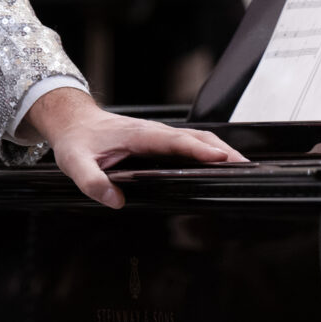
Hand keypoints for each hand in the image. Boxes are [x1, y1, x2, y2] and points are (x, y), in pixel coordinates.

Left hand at [22, 87, 244, 208]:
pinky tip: (219, 164)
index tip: (223, 157)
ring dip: (219, 149)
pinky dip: (208, 150)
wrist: (74, 122)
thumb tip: (115, 199)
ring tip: (242, 167)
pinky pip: (188, 143)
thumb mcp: (76, 162)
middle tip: (247, 166)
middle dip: (223, 149)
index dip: (200, 149)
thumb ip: (92, 181)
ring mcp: (157, 135)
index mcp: (139, 135)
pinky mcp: (158, 141)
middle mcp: (153, 132)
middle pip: (196, 137)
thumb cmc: (77, 140)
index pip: (176, 141)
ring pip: (195, 138)